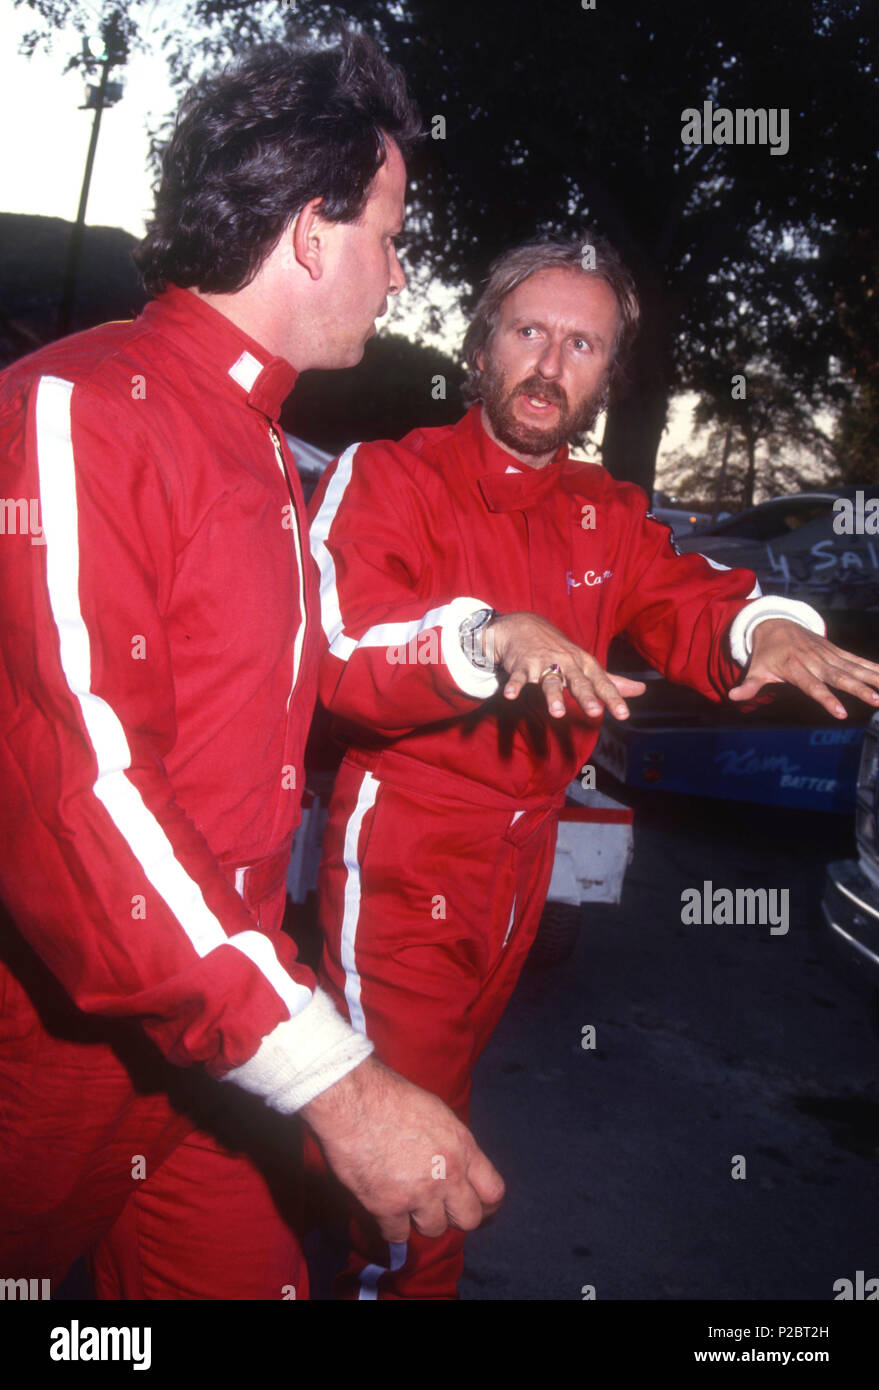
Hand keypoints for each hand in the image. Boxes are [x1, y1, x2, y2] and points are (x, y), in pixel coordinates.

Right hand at [301, 1056, 504, 1242]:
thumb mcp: (438, 1114)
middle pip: (469, 1219)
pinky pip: (397, 1235)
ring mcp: (418, 1194)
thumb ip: (453, 1145)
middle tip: (439, 1208)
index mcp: (462, 1147)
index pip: (494, 1192)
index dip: (486, 1204)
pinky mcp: (387, 1207)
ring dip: (420, 1220)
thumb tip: (456, 1165)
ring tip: (405, 1201)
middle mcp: (447, 1175)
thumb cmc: (391, 1097)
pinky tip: (383, 1208)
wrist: (353, 1101)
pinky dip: (390, 1226)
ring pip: (434, 1230)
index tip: (476, 1205)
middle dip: (455, 1216)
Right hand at [486, 611, 645, 719]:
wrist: (525, 626)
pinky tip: (510, 695)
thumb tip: (641, 690)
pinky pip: (519, 677)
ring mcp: (543, 663)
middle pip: (578, 681)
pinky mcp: (522, 665)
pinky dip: (514, 685)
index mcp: (584, 664)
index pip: (602, 683)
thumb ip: (611, 681)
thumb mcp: (586, 664)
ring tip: (557, 712)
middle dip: (586, 696)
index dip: (613, 698)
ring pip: (549, 681)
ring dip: (553, 696)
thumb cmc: (560, 651)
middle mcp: (566, 663)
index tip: (623, 715)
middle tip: (595, 712)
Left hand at [728, 619, 878, 718]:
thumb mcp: (756, 669)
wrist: (776, 624)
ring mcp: (828, 655)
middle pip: (839, 676)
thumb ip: (749, 685)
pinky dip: (873, 668)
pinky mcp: (836, 651)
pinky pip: (857, 660)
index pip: (813, 686)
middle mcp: (815, 660)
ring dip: (872, 678)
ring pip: (853, 667)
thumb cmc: (766, 654)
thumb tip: (732, 697)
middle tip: (876, 700)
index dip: (826, 699)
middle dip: (858, 688)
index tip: (841, 713)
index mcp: (796, 667)